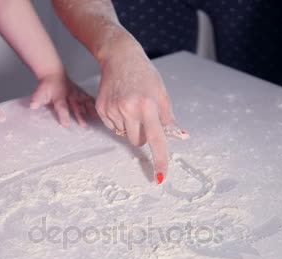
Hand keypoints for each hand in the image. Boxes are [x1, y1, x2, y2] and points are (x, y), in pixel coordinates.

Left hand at [30, 72, 95, 127]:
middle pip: (76, 106)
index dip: (64, 115)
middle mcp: (70, 94)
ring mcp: (76, 93)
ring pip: (84, 101)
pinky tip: (99, 111)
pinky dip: (94, 104)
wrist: (53, 72)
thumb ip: (37, 99)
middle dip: (80, 115)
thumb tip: (32, 105)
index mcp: (59, 96)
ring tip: (96, 118)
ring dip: (90, 110)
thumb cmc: (47, 85)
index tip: (66, 124)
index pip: (62, 107)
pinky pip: (89, 98)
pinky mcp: (81, 92)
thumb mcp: (40, 92)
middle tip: (84, 125)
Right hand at [96, 45, 184, 183]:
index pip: (156, 139)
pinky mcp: (101, 109)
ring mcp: (112, 109)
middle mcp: (129, 109)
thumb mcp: (161, 94)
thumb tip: (181, 137)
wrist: (120, 57)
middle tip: (143, 115)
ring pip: (124, 134)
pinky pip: (113, 127)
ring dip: (130, 127)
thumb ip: (169, 119)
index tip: (160, 177)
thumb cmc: (144, 75)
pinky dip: (118, 121)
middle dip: (143, 134)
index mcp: (148, 106)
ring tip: (130, 104)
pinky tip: (120, 103)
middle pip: (137, 141)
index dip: (159, 159)